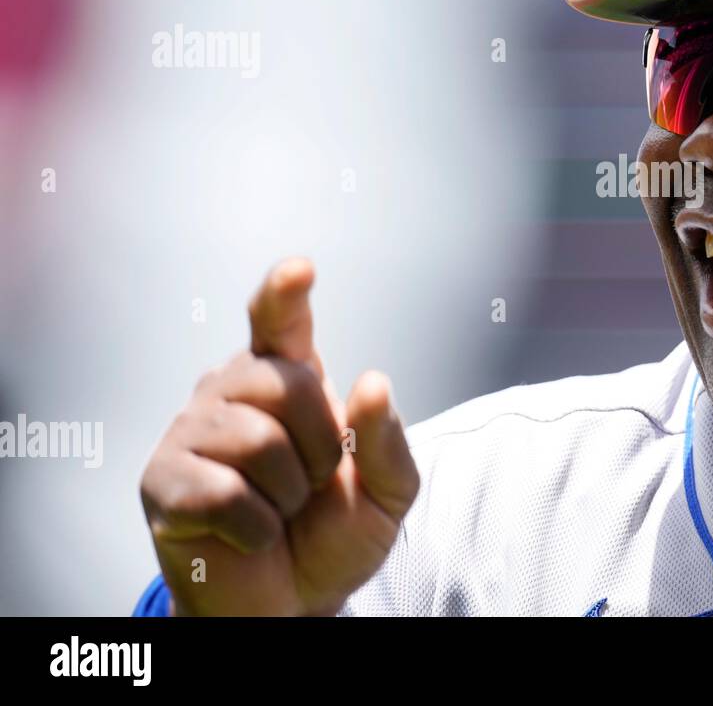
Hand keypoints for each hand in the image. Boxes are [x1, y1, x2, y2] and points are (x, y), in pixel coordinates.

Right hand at [140, 257, 419, 614]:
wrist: (292, 605)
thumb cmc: (332, 535)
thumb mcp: (387, 494)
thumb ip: (387, 442)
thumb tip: (371, 383)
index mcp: (287, 381)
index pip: (280, 323)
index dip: (284, 295)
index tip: (300, 270)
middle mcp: (232, 392)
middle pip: (286, 382)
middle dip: (320, 444)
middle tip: (313, 482)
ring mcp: (190, 432)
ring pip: (257, 441)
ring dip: (288, 492)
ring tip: (279, 509)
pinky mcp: (163, 482)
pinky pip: (224, 492)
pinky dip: (256, 526)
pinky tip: (249, 535)